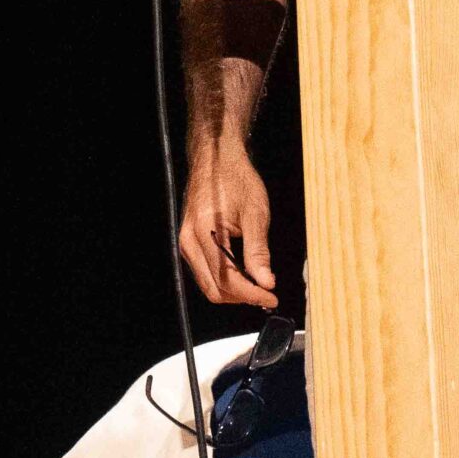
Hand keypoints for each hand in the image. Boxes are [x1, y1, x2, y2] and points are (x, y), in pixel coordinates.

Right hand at [179, 146, 277, 307]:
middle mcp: (189, 241)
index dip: (252, 294)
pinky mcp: (189, 242)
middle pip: (215, 288)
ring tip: (258, 283)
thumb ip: (259, 251)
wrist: (216, 159)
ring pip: (208, 284)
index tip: (272, 298)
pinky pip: (205, 273)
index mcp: (205, 232)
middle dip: (243, 296)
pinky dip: (224, 280)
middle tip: (268, 292)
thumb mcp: (255, 212)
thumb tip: (266, 282)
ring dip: (233, 291)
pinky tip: (243, 273)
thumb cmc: (236, 179)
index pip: (228, 279)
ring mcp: (186, 243)